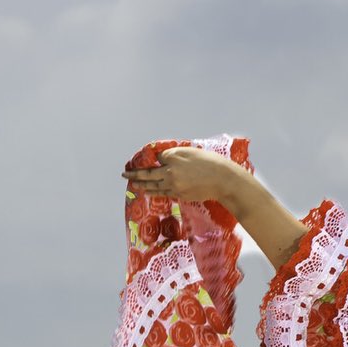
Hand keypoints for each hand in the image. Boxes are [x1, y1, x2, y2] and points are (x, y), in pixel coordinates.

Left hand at [122, 141, 254, 212]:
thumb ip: (175, 154)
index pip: (159, 158)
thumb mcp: (191, 152)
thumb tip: (162, 159)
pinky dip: (154, 191)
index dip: (158, 159)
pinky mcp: (180, 194)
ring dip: (142, 185)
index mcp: (173, 159)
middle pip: (148, 174)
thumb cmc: (210, 163)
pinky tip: (148, 191)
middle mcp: (171, 173)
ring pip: (154, 186)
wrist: (223, 180)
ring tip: (133, 184)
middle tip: (124, 174)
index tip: (155, 159)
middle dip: (135, 174)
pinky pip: (163, 192)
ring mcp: (174, 185)